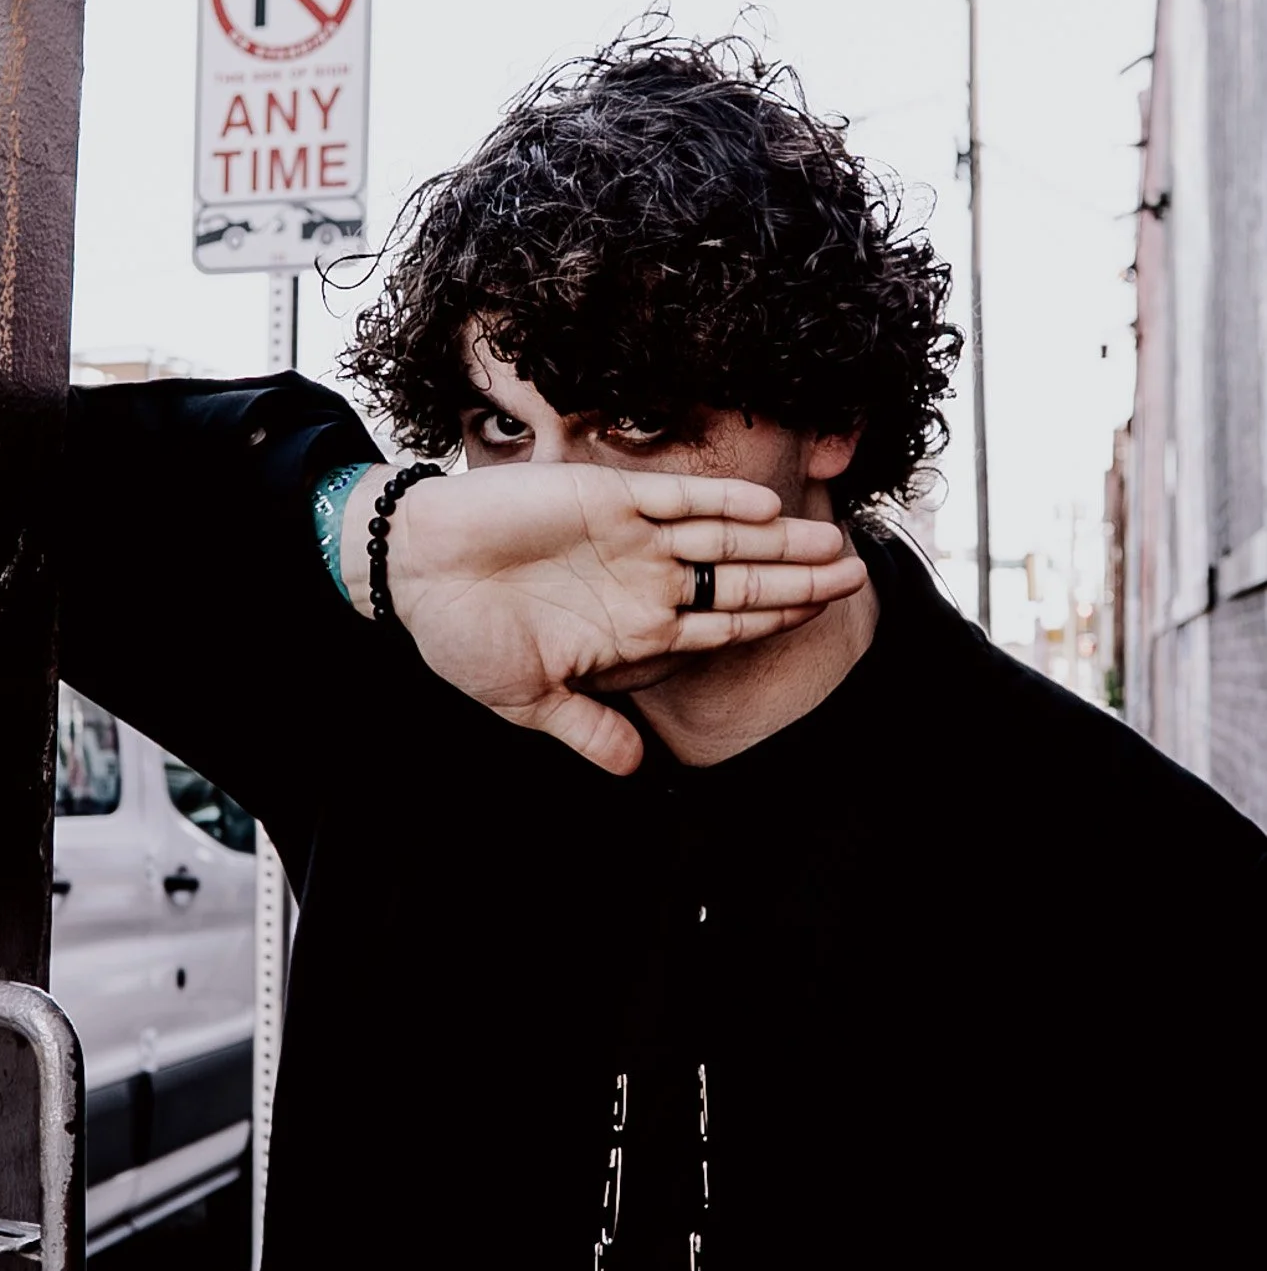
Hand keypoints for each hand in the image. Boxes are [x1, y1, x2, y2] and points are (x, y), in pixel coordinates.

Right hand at [344, 464, 865, 774]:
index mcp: (632, 629)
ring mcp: (628, 538)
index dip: (774, 617)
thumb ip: (587, 729)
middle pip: (738, 579)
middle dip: (799, 577)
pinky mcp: (602, 498)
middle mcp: (642, 581)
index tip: (825, 613)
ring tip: (835, 540)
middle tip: (858, 574)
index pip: (722, 624)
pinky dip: (716, 504)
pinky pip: (672, 499)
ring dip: (777, 539)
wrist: (413, 572)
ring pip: (720, 538)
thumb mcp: (528, 700)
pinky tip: (764, 510)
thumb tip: (633, 772)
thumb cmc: (464, 636)